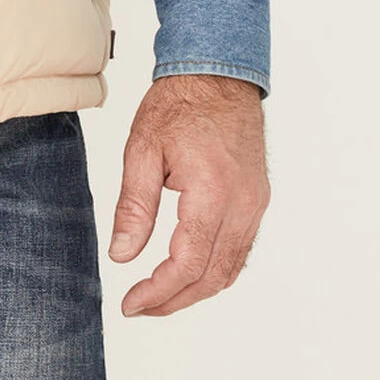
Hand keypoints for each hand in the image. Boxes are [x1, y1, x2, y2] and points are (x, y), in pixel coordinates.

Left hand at [107, 74, 268, 316]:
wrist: (218, 73)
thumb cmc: (180, 103)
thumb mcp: (143, 149)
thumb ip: (134, 206)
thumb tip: (122, 255)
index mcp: (213, 193)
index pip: (188, 264)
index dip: (158, 292)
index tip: (131, 304)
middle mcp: (243, 205)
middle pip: (213, 276)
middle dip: (174, 300)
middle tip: (140, 306)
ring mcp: (255, 204)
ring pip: (230, 269)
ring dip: (196, 290)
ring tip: (159, 295)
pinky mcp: (257, 200)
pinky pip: (240, 250)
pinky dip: (214, 269)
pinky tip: (188, 270)